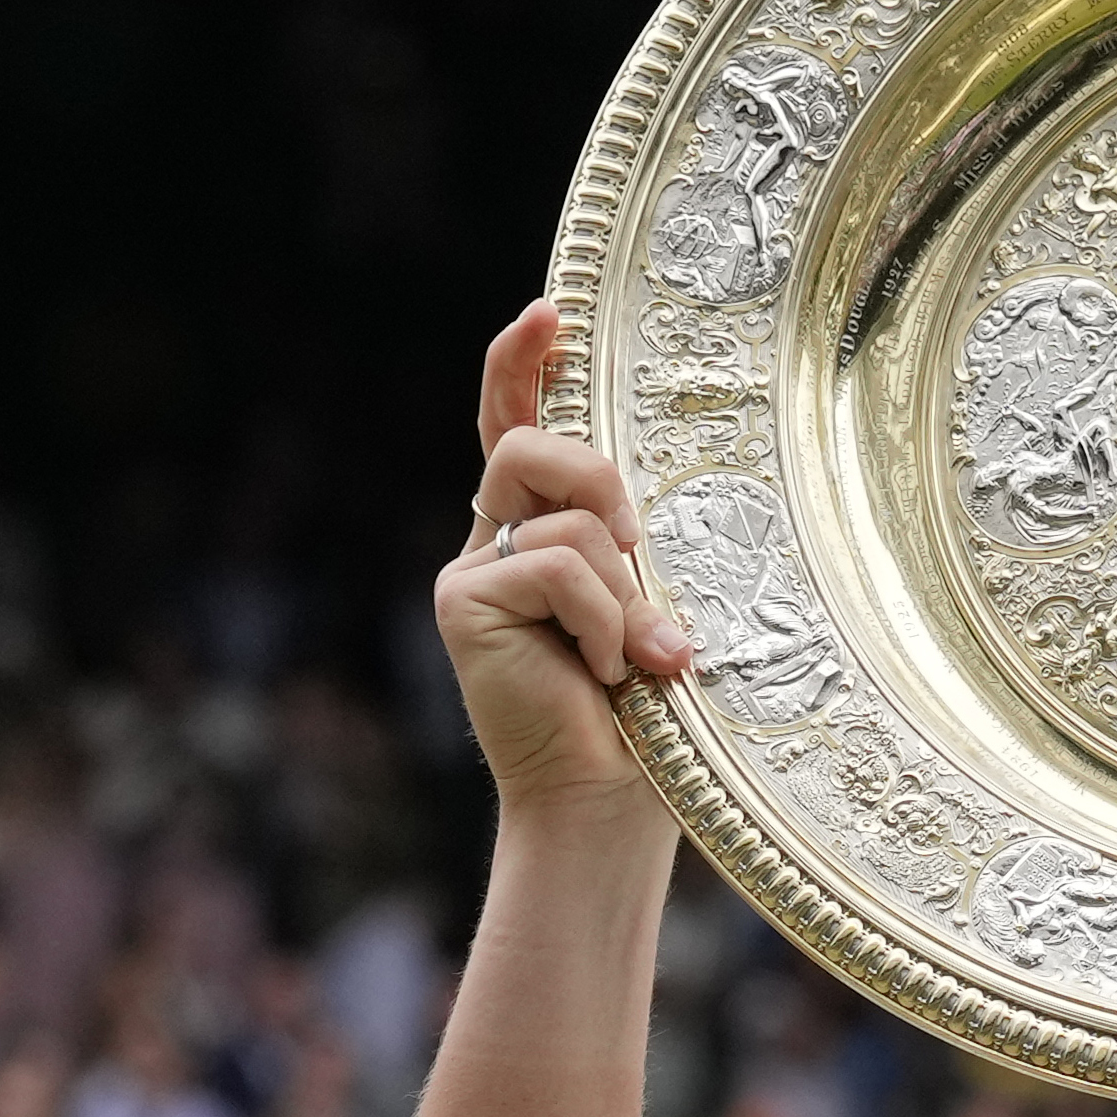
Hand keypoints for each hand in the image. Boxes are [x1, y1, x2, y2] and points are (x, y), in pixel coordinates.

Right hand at [435, 306, 694, 829]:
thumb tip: (642, 514)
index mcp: (537, 532)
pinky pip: (555, 565)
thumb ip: (632, 550)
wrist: (604, 805)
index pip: (513, 423)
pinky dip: (603, 618)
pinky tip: (606, 672)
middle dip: (599, 479)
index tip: (549, 312)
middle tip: (642, 550)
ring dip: (622, 589)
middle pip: (530, 443)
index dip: (520, 362)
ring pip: (561, 512)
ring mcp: (472, 571)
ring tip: (637, 656)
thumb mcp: (650, 609)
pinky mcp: (465, 602)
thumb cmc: (644, 718)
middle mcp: (492, 540)